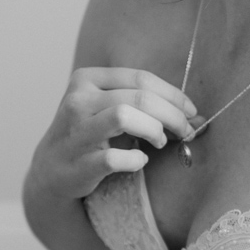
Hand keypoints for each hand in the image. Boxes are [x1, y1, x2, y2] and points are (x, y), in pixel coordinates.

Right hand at [30, 66, 202, 201]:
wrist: (51, 170)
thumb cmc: (91, 135)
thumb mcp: (110, 110)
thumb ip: (147, 107)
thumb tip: (197, 117)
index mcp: (87, 78)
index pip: (141, 78)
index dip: (173, 95)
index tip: (191, 111)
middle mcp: (77, 100)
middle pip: (139, 97)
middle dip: (172, 115)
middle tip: (185, 131)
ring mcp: (74, 131)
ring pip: (124, 116)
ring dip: (153, 130)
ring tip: (160, 142)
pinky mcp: (77, 163)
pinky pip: (114, 157)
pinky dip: (136, 159)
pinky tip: (140, 161)